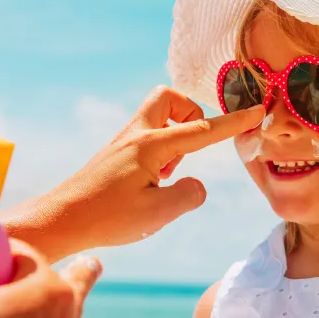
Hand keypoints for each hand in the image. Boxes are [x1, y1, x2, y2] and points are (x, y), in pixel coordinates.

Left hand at [0, 86, 263, 260]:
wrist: (61, 219)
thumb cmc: (107, 217)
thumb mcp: (157, 213)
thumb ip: (189, 195)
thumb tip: (197, 184)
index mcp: (151, 145)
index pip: (202, 130)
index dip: (233, 122)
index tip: (257, 110)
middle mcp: (136, 135)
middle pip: (169, 98)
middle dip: (190, 114)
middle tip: (191, 149)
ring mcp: (123, 142)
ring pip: (158, 116)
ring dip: (175, 136)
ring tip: (167, 175)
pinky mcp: (115, 154)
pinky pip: (147, 135)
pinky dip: (160, 151)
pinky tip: (151, 183)